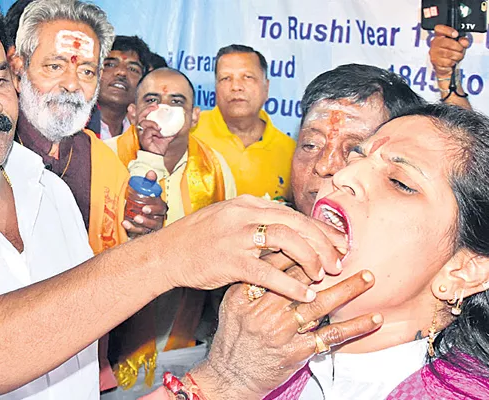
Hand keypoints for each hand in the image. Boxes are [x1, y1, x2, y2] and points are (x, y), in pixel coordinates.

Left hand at [123, 171, 167, 236]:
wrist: (140, 210)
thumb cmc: (145, 200)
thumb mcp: (147, 190)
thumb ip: (149, 181)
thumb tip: (150, 172)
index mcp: (160, 207)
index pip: (160, 208)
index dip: (154, 208)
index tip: (145, 208)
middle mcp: (158, 218)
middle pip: (155, 221)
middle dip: (147, 220)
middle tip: (138, 216)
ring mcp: (151, 226)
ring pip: (148, 228)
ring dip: (140, 225)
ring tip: (133, 220)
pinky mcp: (144, 232)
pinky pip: (139, 232)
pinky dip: (132, 229)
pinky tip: (125, 224)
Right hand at [136, 104, 174, 154]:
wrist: (159, 157)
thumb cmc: (161, 147)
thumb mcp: (169, 136)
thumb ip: (174, 130)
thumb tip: (182, 124)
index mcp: (148, 126)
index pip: (145, 114)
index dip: (149, 108)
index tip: (156, 105)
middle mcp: (144, 129)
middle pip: (141, 115)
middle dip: (147, 109)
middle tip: (155, 107)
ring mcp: (143, 134)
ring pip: (143, 122)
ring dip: (152, 122)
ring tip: (159, 127)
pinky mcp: (144, 139)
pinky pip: (147, 131)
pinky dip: (153, 130)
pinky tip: (159, 133)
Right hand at [152, 195, 347, 301]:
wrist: (165, 253)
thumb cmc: (195, 239)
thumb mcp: (225, 218)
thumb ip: (253, 218)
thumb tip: (281, 221)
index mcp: (246, 204)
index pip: (293, 213)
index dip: (319, 228)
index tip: (338, 241)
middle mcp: (244, 214)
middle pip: (296, 223)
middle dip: (323, 242)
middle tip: (340, 260)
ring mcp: (237, 236)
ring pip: (286, 240)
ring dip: (310, 258)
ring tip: (323, 275)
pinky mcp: (230, 260)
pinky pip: (268, 272)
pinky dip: (290, 284)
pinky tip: (305, 295)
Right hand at [189, 268, 381, 398]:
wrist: (230, 375)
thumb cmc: (234, 337)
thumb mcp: (233, 303)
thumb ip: (254, 281)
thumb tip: (280, 256)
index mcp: (246, 292)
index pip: (278, 263)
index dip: (303, 250)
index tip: (322, 243)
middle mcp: (264, 309)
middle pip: (302, 279)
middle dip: (328, 264)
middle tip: (348, 253)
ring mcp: (282, 330)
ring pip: (320, 303)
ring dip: (348, 289)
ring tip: (368, 277)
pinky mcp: (297, 351)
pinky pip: (331, 335)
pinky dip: (355, 326)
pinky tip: (374, 318)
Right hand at [430, 25, 469, 78]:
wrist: (446, 66)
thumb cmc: (452, 53)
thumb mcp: (460, 44)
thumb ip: (464, 41)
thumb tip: (463, 41)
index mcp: (440, 36)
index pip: (439, 28)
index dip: (448, 30)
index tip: (456, 35)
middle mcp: (435, 43)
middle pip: (446, 42)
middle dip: (457, 47)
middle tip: (460, 49)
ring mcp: (433, 52)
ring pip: (448, 53)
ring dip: (457, 55)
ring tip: (458, 56)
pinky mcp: (435, 61)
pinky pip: (447, 61)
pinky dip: (453, 62)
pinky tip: (452, 61)